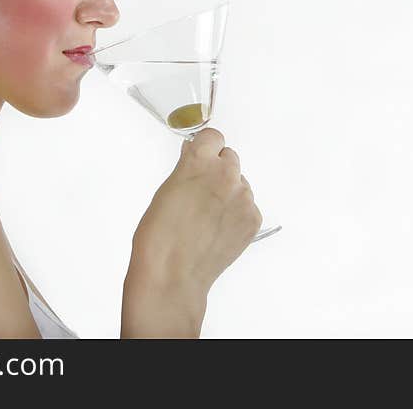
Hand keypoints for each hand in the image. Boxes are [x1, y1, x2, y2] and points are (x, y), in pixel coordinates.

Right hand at [129, 128, 262, 295]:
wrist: (172, 274)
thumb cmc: (159, 237)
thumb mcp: (167, 189)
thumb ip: (187, 168)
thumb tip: (196, 156)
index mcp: (199, 162)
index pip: (214, 137)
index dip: (206, 147)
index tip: (203, 154)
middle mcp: (226, 175)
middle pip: (230, 158)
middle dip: (218, 169)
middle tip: (202, 191)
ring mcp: (242, 198)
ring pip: (240, 183)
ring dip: (229, 192)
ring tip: (207, 216)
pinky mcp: (252, 218)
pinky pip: (248, 205)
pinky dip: (236, 214)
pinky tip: (217, 228)